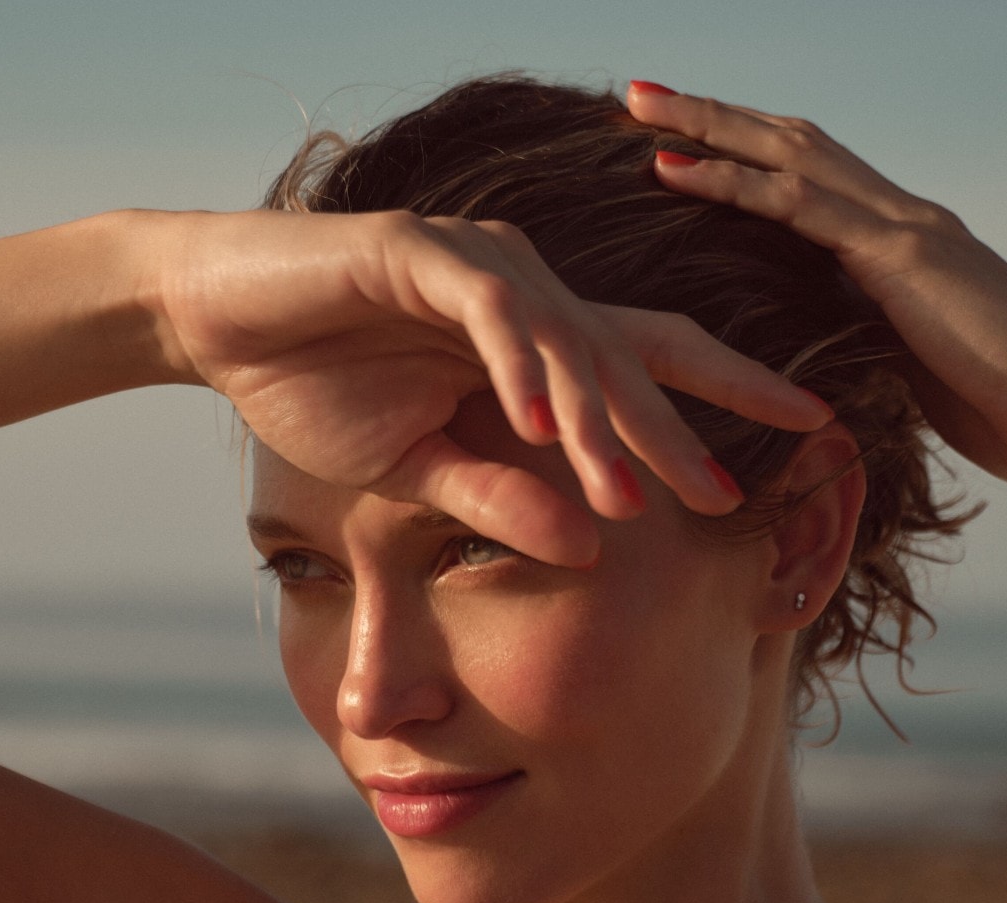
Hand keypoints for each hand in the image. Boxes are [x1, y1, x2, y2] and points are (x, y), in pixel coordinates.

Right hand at [153, 209, 830, 565]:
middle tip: (777, 462)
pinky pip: (486, 311)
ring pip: (566, 339)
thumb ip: (499, 502)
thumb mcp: (418, 468)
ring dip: (600, 421)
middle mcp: (527, 293)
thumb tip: (586, 549)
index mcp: (534, 342)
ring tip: (635, 497)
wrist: (218, 322)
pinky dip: (516, 368)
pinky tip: (537, 425)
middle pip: (636, 351)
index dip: (723, 407)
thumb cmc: (318, 386)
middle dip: (706, 411)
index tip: (788, 464)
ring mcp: (478, 263)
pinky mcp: (418, 249)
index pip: (649, 370)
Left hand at [626, 82, 1006, 489]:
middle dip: (716, 117)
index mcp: (906, 244)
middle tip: (644, 96)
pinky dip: (731, 182)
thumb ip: (880, 340)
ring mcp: (902, 229)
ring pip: (787, 155)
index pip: (815, 179)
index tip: (686, 141)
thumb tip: (839, 348)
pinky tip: (674, 169)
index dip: (750, 154)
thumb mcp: (922, 368)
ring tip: (641, 106)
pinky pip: (797, 205)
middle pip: (793, 145)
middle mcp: (902, 218)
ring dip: (707, 126)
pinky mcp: (899, 257)